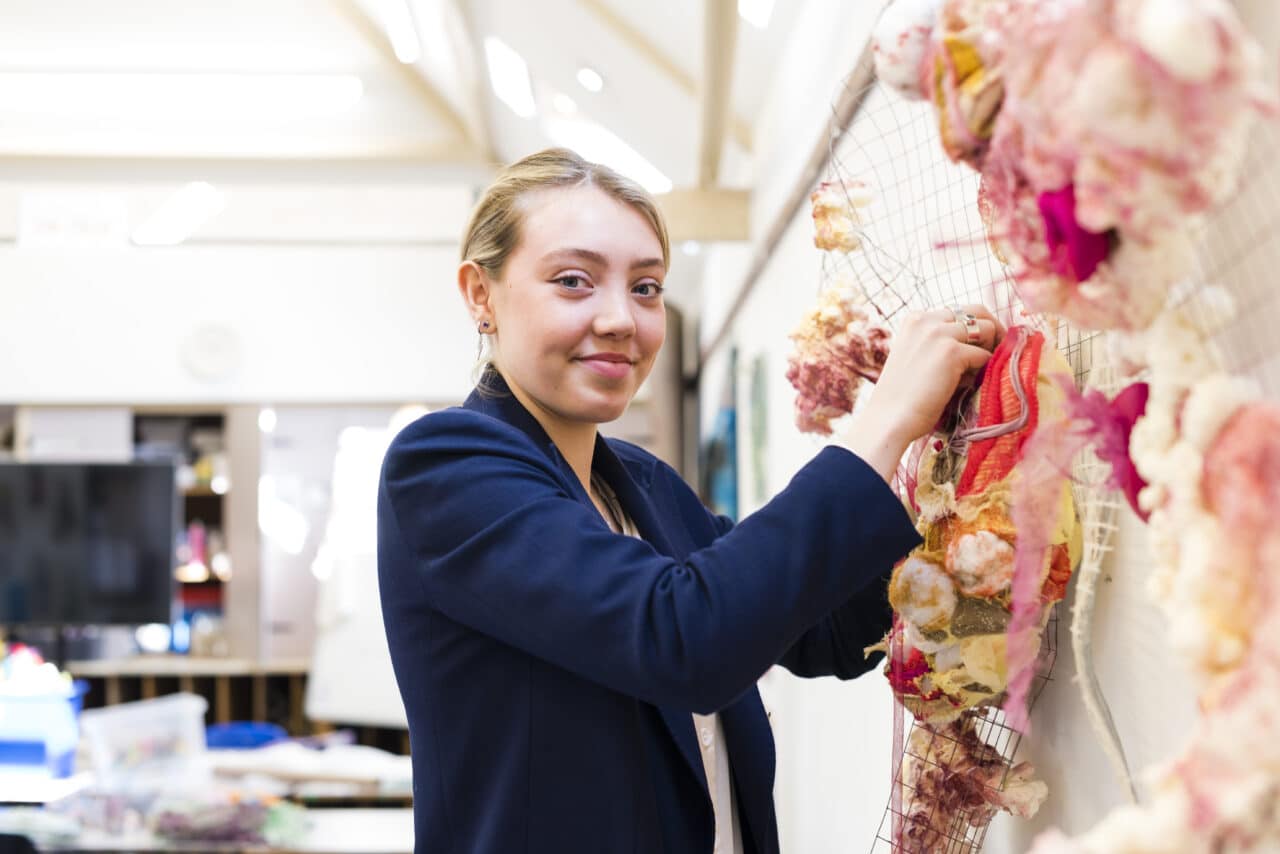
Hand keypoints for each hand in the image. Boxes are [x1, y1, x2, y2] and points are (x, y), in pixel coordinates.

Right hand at [837, 305, 1004, 479]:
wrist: (889, 420)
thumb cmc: (903, 398)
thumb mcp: (916, 357)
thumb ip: (938, 343)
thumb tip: (979, 343)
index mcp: (915, 319)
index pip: (958, 311)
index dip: (974, 330)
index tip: (978, 348)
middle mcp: (926, 320)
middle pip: (978, 311)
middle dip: (992, 330)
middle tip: (995, 354)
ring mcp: (938, 334)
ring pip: (987, 329)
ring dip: (990, 350)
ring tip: (979, 372)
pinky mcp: (951, 352)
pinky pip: (985, 355)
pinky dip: (983, 370)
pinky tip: (969, 385)